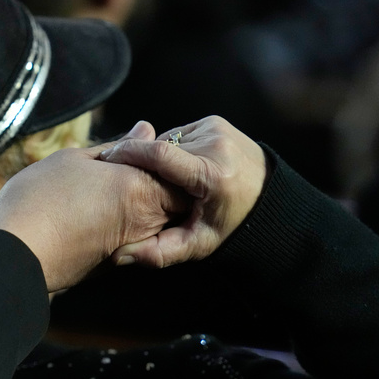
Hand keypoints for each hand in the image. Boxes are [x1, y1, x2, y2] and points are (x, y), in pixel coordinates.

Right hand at [0, 121, 189, 291]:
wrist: (14, 255)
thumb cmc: (39, 200)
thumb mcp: (75, 160)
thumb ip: (117, 148)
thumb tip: (146, 131)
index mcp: (141, 188)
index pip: (177, 171)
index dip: (168, 157)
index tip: (147, 148)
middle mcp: (147, 220)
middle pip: (175, 199)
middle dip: (163, 182)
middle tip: (133, 166)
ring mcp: (133, 245)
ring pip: (157, 219)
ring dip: (146, 203)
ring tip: (114, 187)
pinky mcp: (115, 264)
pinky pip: (137, 238)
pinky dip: (129, 223)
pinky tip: (100, 211)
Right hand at [97, 115, 266, 266]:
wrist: (271, 202)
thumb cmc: (233, 226)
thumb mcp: (198, 245)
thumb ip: (160, 252)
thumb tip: (119, 256)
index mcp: (212, 174)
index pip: (160, 155)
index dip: (129, 154)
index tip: (107, 160)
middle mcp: (216, 145)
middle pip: (160, 148)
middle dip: (145, 164)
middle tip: (142, 186)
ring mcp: (217, 129)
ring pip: (168, 139)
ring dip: (162, 158)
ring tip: (169, 181)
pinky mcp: (217, 122)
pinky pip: (182, 133)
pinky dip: (177, 149)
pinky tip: (185, 169)